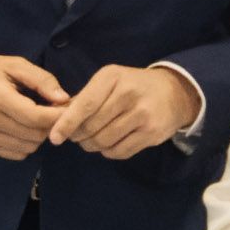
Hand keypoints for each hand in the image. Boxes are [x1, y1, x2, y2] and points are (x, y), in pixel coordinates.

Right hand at [0, 51, 69, 160]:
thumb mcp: (12, 64)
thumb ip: (41, 79)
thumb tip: (64, 99)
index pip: (36, 117)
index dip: (57, 116)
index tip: (66, 109)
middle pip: (34, 135)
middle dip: (50, 125)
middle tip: (51, 112)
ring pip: (27, 147)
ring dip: (38, 136)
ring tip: (36, 120)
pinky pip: (15, 154)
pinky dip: (25, 145)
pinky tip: (23, 129)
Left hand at [47, 63, 198, 160]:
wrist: (174, 92)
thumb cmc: (133, 86)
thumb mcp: (110, 81)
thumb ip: (85, 98)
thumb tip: (57, 118)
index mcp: (112, 77)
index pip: (85, 104)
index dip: (67, 123)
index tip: (55, 137)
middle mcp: (128, 94)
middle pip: (92, 126)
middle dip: (78, 136)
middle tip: (76, 136)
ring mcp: (143, 115)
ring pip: (104, 141)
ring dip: (92, 145)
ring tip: (91, 141)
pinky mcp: (152, 133)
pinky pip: (119, 152)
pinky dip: (108, 152)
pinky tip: (109, 144)